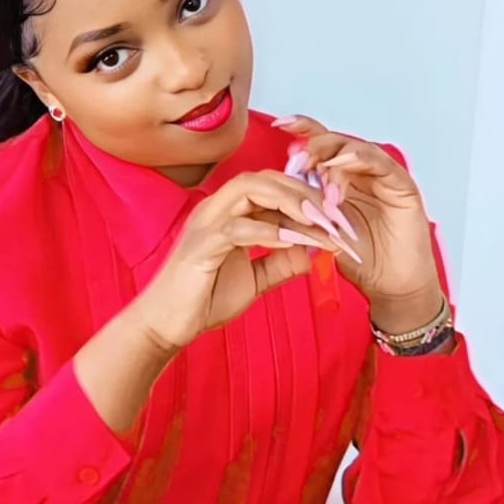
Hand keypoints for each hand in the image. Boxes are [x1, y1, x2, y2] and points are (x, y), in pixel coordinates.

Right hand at [133, 170, 353, 351]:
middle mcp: (217, 208)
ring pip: (250, 189)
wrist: (166, 325)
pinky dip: (268, 231)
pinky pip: (238, 227)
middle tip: (334, 213)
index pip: (272, 186)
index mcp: (230, 211)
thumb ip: (280, 263)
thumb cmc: (204, 299)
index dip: (306, 194)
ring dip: (288, 201)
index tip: (336, 214)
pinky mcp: (201, 244)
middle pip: (264, 178)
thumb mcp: (254, 280)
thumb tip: (312, 253)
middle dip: (303, 191)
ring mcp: (207, 222)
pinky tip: (294, 242)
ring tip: (318, 220)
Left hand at [277, 117, 444, 333]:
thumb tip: (274, 189)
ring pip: (356, 148)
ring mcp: (384, 175)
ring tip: (316, 169)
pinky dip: (358, 161)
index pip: (322, 145)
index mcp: (343, 178)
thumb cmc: (361, 260)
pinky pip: (379, 163)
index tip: (279, 124)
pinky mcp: (402, 184)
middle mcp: (363, 172)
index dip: (302, 130)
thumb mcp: (320, 230)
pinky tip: (340, 167)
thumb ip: (302, 207)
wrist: (391, 288)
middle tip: (297, 159)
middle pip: (338, 142)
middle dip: (314, 145)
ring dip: (333, 155)